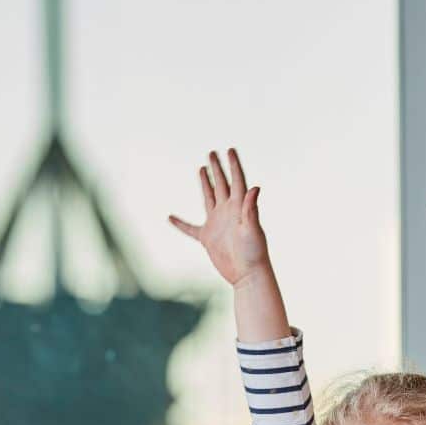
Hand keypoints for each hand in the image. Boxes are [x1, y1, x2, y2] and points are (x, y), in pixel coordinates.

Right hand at [168, 149, 270, 286]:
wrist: (247, 275)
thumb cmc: (254, 253)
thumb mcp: (252, 229)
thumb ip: (251, 208)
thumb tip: (255, 187)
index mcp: (239, 207)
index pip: (237, 180)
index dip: (233, 165)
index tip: (229, 149)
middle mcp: (228, 212)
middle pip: (221, 184)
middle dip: (217, 168)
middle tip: (212, 152)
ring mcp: (217, 224)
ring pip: (209, 198)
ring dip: (205, 183)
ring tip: (201, 168)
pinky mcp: (208, 238)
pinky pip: (190, 228)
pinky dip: (180, 223)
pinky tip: (170, 217)